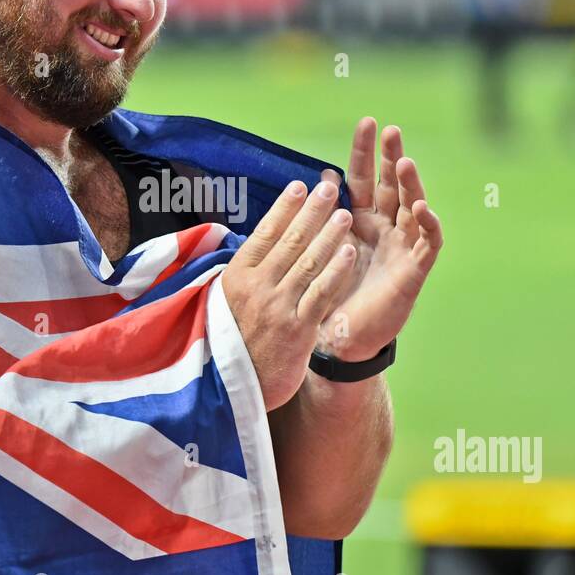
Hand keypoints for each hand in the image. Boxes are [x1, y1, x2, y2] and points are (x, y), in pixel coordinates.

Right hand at [221, 179, 357, 409]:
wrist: (232, 389)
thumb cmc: (230, 343)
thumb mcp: (223, 302)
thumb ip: (245, 274)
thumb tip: (260, 243)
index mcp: (236, 276)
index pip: (264, 233)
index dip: (284, 208)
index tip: (299, 186)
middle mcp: (256, 287)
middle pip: (289, 241)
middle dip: (311, 211)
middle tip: (329, 187)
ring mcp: (277, 307)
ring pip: (308, 262)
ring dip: (329, 235)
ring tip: (345, 213)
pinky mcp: (297, 329)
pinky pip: (320, 293)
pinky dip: (336, 271)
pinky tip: (350, 252)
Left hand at [315, 118, 443, 361]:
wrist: (341, 337)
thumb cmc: (331, 292)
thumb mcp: (324, 248)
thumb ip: (324, 215)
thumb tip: (321, 176)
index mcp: (361, 220)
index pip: (364, 179)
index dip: (365, 153)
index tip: (366, 123)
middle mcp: (385, 227)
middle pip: (392, 185)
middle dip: (392, 157)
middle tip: (391, 130)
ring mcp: (403, 245)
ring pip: (412, 206)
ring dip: (410, 184)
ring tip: (404, 162)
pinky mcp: (415, 268)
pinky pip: (428, 241)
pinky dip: (428, 223)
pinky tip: (423, 206)